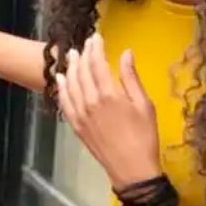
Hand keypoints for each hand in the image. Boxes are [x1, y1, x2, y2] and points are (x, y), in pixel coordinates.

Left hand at [55, 34, 161, 189]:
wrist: (132, 169)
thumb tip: (127, 52)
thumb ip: (131, 77)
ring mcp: (79, 113)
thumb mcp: (144, 105)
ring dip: (70, 68)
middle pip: (81, 71)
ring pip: (70, 84)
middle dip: (82, 54)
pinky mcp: (75, 125)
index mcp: (109, 94)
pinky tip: (60, 79)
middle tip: (84, 44)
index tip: (95, 37)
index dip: (95, 48)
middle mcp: (90, 101)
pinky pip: (63, 102)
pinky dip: (61, 88)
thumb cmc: (144, 136)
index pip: (97, 63)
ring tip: (72, 56)